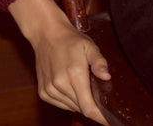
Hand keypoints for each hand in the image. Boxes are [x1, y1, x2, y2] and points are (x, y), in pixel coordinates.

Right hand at [9, 0, 110, 123]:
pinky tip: (72, 88)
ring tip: (84, 88)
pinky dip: (69, 101)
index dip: (100, 117)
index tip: (108, 121)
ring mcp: (50, 90)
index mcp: (74, 74)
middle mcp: (60, 85)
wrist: (46, 34)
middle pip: (81, 108)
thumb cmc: (70, 40)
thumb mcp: (89, 46)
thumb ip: (99, 62)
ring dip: (80, 103)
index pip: (88, 107)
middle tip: (99, 97)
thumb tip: (107, 77)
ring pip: (71, 107)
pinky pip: (60, 104)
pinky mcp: (43, 92)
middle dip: (92, 106)